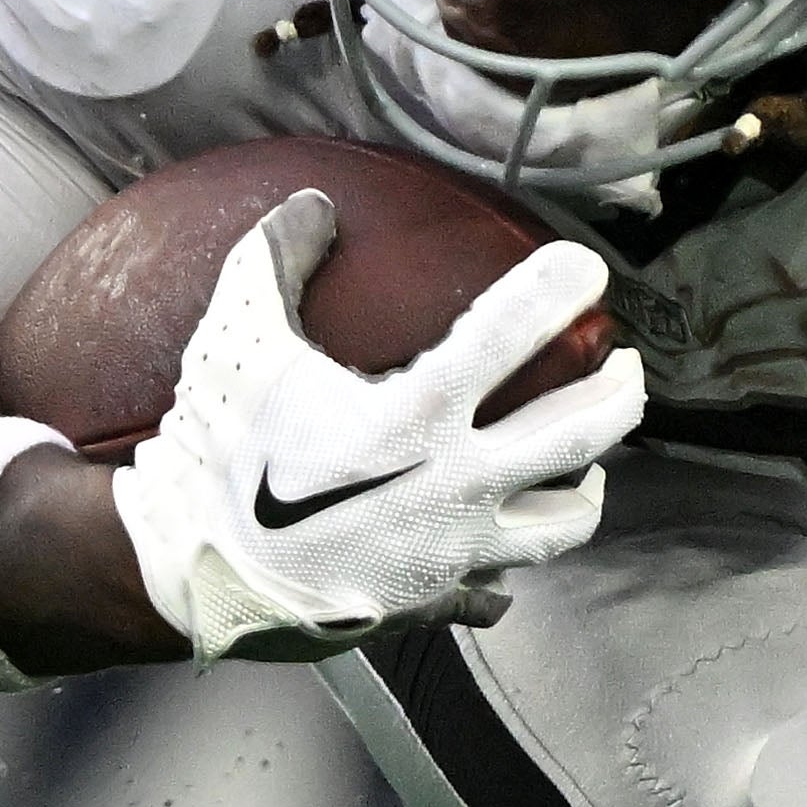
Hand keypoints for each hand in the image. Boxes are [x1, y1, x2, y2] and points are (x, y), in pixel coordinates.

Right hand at [109, 190, 646, 662]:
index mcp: (414, 413)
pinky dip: (506, 567)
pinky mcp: (432, 602)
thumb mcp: (235, 340)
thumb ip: (275, 261)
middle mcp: (454, 484)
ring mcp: (452, 552)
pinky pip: (497, 591)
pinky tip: (500, 552)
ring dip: (585, 486)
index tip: (585, 268)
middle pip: (583, 432)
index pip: (515, 332)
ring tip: (586, 466)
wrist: (185, 571)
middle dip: (620, 390)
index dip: (560, 287)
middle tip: (621, 363)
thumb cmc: (214, 450)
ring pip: (564, 522)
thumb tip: (313, 204)